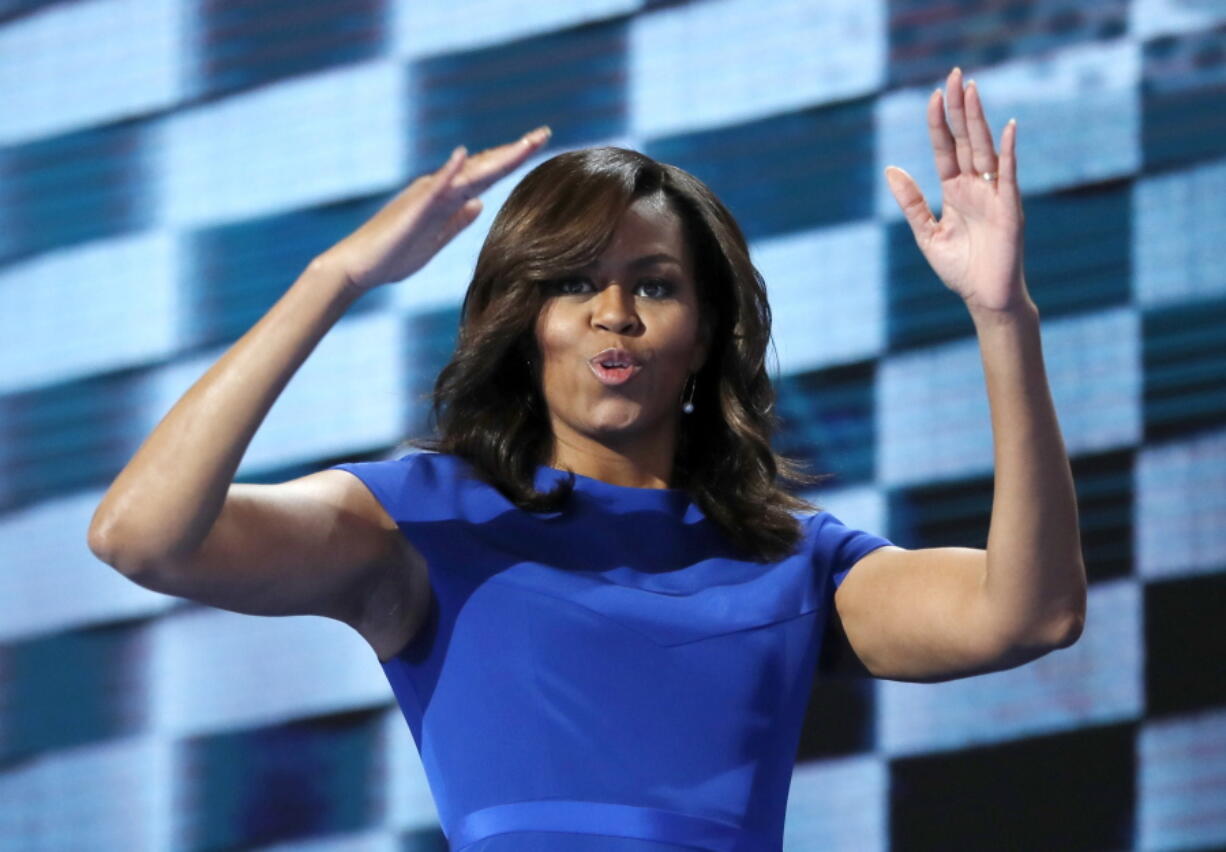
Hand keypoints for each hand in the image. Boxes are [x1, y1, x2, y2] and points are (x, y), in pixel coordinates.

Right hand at [320, 126, 552, 293]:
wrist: (360, 267)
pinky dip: (450, 171)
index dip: (512, 161)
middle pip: (484, 167)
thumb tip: (479, 205)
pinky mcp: (414, 209)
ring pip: (469, 173)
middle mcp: (439, 189)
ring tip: (524, 143)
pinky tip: (464, 155)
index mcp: (447, 198)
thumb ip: (457, 221)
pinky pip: (435, 188)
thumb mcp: (437, 239)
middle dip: (515, 152)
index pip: (486, 175)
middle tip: (544, 133)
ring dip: (497, 157)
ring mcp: (427, 196)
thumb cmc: (395, 255)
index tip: (537, 146)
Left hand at [884, 67, 1029, 315]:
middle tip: (955, 75)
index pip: (946, 149)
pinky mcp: (1010, 208)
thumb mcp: (926, 233)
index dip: (939, 124)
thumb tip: (891, 169)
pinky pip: (1009, 175)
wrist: (985, 298)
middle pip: (966, 140)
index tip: (933, 95)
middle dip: (960, 109)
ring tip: (972, 90)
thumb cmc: (959, 269)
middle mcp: (975, 186)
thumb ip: (911, 202)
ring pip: (985, 149)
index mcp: (955, 191)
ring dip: (979, 120)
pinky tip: (1006, 128)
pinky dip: (1007, 152)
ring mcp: (994, 194)